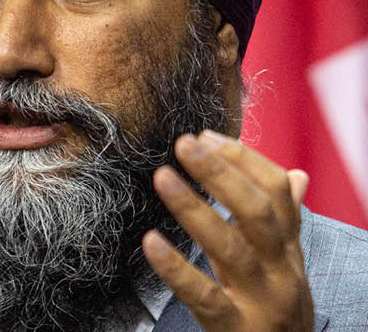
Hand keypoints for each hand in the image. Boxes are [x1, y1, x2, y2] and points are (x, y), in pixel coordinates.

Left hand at [142, 129, 312, 331]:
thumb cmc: (275, 307)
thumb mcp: (283, 264)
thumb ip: (282, 221)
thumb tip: (295, 175)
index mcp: (287, 248)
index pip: (274, 193)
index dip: (242, 160)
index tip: (204, 135)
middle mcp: (280, 270)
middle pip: (256, 213)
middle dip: (222, 173)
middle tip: (184, 143)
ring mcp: (259, 299)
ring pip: (230, 248)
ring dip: (194, 209)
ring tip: (161, 176)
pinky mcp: (235, 327)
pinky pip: (204, 295)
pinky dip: (176, 267)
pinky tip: (150, 242)